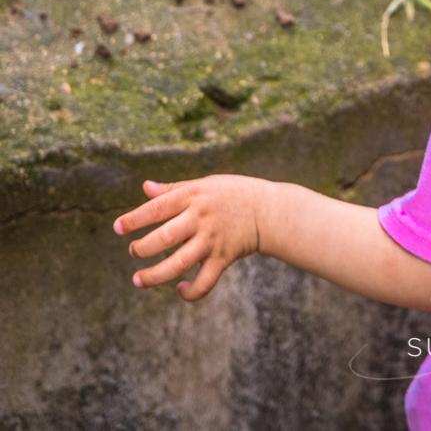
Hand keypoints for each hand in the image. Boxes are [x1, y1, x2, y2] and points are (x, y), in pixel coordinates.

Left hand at [114, 175, 264, 301]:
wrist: (267, 210)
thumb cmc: (231, 194)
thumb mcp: (203, 184)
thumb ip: (173, 189)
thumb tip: (145, 188)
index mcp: (193, 196)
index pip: (158, 207)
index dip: (135, 218)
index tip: (117, 228)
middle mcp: (200, 217)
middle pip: (164, 237)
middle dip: (142, 248)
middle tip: (133, 251)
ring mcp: (212, 240)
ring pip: (179, 263)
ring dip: (155, 275)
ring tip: (139, 280)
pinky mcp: (223, 258)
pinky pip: (203, 282)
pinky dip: (190, 292)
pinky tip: (180, 289)